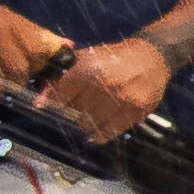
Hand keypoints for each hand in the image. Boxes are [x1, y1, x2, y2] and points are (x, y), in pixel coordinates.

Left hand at [40, 37, 169, 141]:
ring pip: (90, 123)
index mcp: (91, 69)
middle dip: (69, 111)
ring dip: (83, 124)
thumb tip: (40, 96)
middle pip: (74, 110)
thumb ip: (65, 74)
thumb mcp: (89, 57)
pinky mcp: (136, 111)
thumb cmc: (116, 57)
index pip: (61, 93)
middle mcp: (106, 84)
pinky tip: (93, 134)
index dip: (50, 100)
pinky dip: (98, 136)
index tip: (41, 107)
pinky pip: (110, 131)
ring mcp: (123, 100)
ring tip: (84, 119)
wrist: (153, 57)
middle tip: (71, 109)